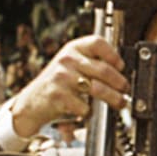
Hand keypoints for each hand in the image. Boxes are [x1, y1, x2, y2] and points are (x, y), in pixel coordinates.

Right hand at [7, 35, 127, 137]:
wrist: (31, 103)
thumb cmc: (56, 85)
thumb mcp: (71, 66)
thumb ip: (91, 64)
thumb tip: (121, 72)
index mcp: (73, 49)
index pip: (98, 43)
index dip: (113, 55)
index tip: (121, 66)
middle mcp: (67, 60)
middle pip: (104, 69)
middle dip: (120, 83)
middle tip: (125, 91)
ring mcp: (62, 77)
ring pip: (98, 89)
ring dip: (114, 99)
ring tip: (119, 103)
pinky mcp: (59, 96)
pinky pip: (85, 106)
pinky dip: (90, 112)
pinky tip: (87, 112)